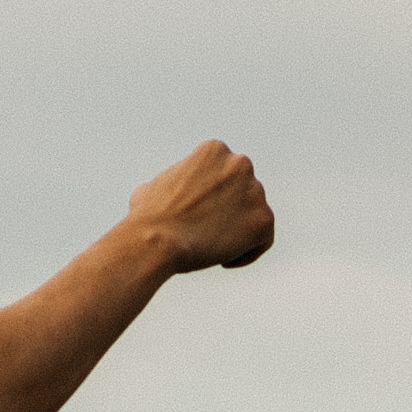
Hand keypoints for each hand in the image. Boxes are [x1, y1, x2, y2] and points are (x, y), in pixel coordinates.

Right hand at [129, 141, 274, 274]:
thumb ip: (169, 185)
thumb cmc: (148, 218)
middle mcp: (240, 164)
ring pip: (254, 215)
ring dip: (238, 233)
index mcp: (215, 150)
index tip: (199, 218)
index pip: (224, 175)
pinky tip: (225, 261)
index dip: (213, 200)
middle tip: (208, 235)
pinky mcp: (263, 219)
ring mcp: (255, 191)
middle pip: (243, 192)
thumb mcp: (152, 188)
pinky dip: (248, 253)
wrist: (158, 240)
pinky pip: (264, 239)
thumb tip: (155, 192)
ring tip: (213, 250)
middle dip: (229, 214)